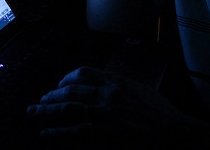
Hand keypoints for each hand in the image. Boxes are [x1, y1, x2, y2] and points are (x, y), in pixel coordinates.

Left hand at [26, 66, 183, 148]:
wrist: (174, 133)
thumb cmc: (161, 114)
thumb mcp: (140, 90)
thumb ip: (119, 87)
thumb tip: (101, 86)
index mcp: (117, 82)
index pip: (83, 73)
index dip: (66, 79)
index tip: (59, 85)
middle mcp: (108, 96)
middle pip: (70, 91)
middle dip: (51, 96)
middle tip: (40, 100)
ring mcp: (105, 116)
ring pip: (67, 111)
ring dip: (47, 112)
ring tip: (34, 114)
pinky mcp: (105, 136)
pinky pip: (74, 133)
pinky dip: (58, 133)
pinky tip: (47, 133)